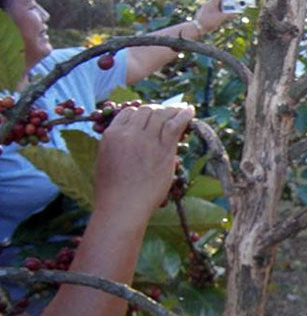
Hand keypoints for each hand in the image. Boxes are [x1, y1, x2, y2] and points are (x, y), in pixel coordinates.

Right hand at [93, 105, 194, 221]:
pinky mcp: (163, 149)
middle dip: (157, 110)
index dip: (141, 113)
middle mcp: (129, 133)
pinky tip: (190, 110)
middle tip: (167, 113)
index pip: (128, 113)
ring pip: (161, 114)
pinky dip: (184, 115)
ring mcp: (147, 140)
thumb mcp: (107, 161)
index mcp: (111, 134)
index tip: (150, 117)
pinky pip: (175, 125)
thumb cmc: (113, 191)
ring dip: (172, 111)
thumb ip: (119, 146)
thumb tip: (131, 139)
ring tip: (181, 110)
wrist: (123, 206)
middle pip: (146, 110)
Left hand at [195, 0, 238, 33]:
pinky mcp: (205, 11)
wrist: (197, 27)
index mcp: (212, 2)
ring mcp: (206, 7)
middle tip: (231, 0)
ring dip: (222, 3)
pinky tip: (220, 13)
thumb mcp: (220, 18)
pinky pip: (213, 7)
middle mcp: (209, 3)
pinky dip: (218, 8)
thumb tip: (236, 14)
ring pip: (215, 2)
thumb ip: (229, 15)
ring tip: (227, 8)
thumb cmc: (209, 21)